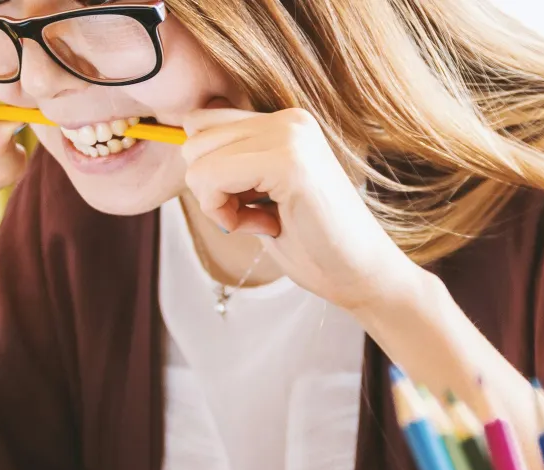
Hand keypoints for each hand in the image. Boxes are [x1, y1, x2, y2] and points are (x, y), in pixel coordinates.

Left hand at [180, 105, 423, 312]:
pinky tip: (264, 226)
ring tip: (262, 219)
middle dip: (209, 186)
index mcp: (285, 121)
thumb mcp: (262, 193)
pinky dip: (223, 212)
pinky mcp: (289, 162)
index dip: (209, 171)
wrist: (361, 275)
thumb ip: (233, 164)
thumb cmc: (312, 243)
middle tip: (254, 215)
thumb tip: (181, 143)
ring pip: (197, 158)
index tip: (247, 202)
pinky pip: (212, 177)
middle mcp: (289, 119)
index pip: (202, 123)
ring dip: (217, 201)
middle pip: (193, 137)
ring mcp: (291, 135)